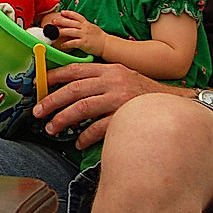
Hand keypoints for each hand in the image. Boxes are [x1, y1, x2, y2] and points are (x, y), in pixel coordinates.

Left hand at [31, 61, 173, 148]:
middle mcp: (113, 81)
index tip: (38, 86)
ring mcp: (120, 99)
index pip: (75, 70)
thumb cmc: (142, 94)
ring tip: (52, 129)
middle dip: (52, 101)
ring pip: (83, 108)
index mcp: (108, 69)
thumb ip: (98, 80)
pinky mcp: (127, 117)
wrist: (176, 104)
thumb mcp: (121, 78)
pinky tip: (79, 142)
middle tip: (37, 112)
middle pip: (74, 90)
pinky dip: (86, 136)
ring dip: (63, 119)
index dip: (54, 77)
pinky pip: (100, 127)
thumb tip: (68, 90)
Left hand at [44, 10, 106, 56]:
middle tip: (53, 21)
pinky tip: (62, 45)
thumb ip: (83, 25)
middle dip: (61, 21)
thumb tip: (75, 23)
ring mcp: (84, 35)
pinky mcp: (84, 43)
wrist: (107, 45)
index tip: (62, 12)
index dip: (69, 13)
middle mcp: (85, 28)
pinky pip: (74, 43)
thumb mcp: (92, 27)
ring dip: (61, 32)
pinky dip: (67, 44)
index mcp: (86, 24)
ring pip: (71, 32)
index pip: (76, 16)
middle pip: (71, 23)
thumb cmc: (99, 37)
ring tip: (54, 33)